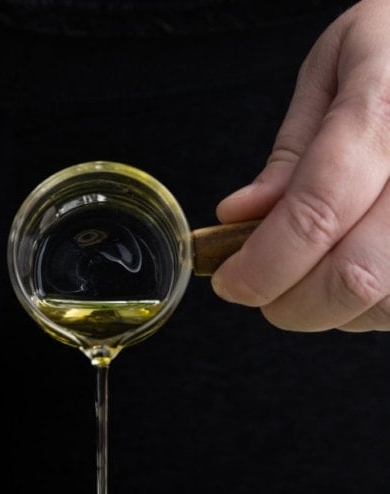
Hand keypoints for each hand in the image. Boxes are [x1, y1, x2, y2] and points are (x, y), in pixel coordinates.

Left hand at [211, 0, 389, 332]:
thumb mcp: (335, 69)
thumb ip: (291, 152)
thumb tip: (237, 218)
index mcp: (384, 110)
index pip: (315, 214)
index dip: (262, 266)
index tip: (231, 281)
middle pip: (354, 276)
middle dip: (292, 304)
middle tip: (264, 291)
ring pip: (383, 302)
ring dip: (333, 310)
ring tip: (313, 273)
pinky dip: (367, 308)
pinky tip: (352, 271)